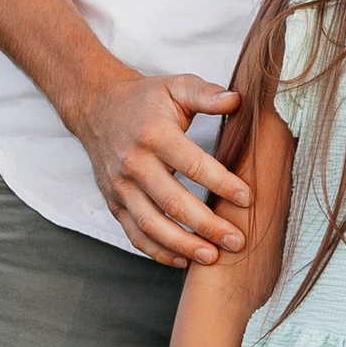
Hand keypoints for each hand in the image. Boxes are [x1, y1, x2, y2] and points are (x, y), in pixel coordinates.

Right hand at [76, 63, 249, 265]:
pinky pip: (135, 234)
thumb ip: (206, 93)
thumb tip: (238, 100)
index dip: (221, 183)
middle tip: (237, 240)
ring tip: (213, 257)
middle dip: (207, 225)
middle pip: (173, 202)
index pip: (192, 164)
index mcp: (154, 135)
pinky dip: (158, 252)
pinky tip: (184, 260)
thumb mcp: (176, 86)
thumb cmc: (145, 99)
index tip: (248, 199)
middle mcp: (134, 163)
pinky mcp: (114, 203)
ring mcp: (121, 187)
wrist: (97, 107)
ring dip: (183, 245)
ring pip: (151, 225)